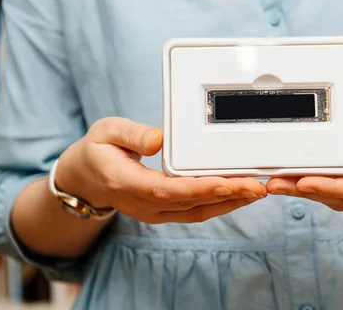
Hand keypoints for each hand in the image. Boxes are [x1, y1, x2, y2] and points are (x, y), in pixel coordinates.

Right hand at [55, 117, 266, 223]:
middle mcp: (143, 204)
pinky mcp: (163, 211)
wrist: (84, 179)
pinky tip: (238, 194)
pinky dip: (219, 204)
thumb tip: (159, 140)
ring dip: (229, 203)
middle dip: (228, 196)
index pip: (169, 189)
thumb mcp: (106, 132)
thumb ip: (132, 134)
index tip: (230, 183)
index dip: (201, 188)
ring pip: (197, 212)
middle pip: (191, 204)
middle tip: (258, 185)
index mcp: (127, 183)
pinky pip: (195, 211)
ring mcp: (154, 211)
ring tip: (256, 190)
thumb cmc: (96, 151)